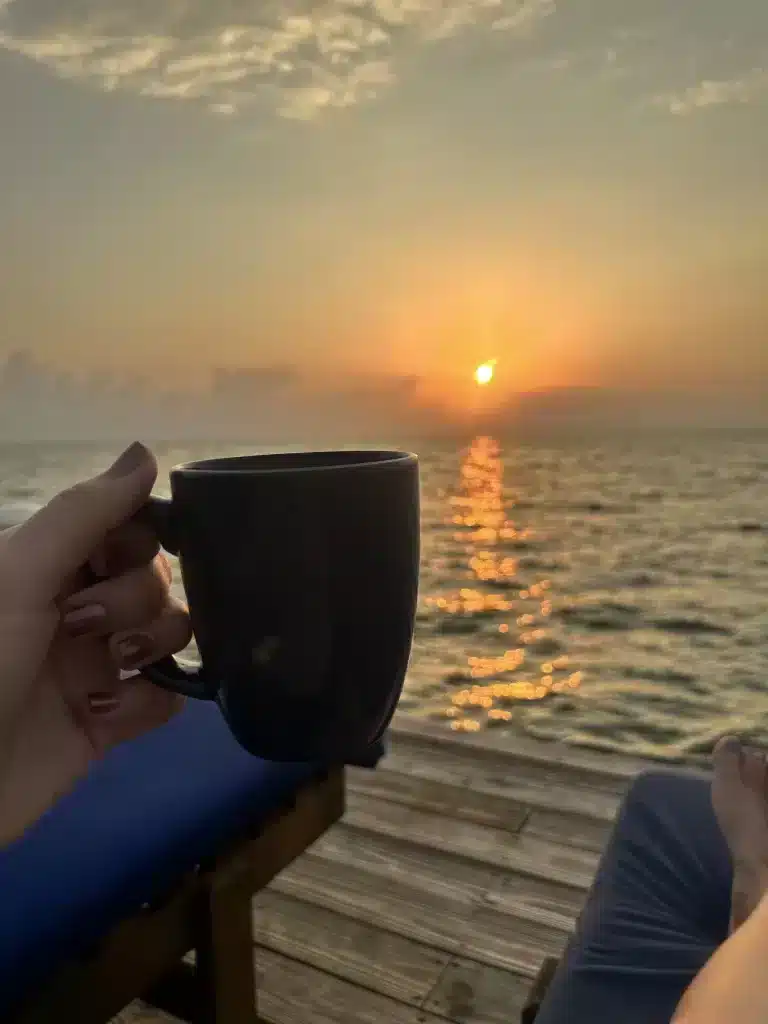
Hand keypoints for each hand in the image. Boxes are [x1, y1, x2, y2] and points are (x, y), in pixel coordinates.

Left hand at [0, 442, 191, 845]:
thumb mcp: (19, 574)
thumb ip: (84, 513)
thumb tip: (146, 452)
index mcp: (49, 567)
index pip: (127, 529)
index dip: (137, 539)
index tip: (120, 558)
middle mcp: (76, 608)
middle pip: (156, 579)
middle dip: (135, 599)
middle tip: (88, 628)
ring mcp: (95, 665)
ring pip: (169, 633)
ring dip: (152, 645)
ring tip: (110, 669)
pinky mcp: (110, 722)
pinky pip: (164, 698)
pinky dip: (149, 702)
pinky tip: (111, 713)